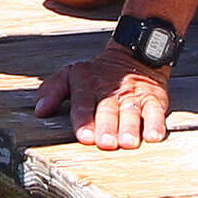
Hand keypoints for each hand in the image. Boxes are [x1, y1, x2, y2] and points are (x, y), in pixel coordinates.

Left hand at [35, 44, 171, 149]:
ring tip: (128, 143)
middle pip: (108, 110)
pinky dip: (156, 123)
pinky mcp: (154, 97)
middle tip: (105, 143)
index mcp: (86, 83)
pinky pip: (156, 110)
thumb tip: (40, 111)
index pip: (83, 102)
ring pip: (131, 112)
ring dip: (130, 127)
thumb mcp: (70, 75)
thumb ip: (52, 91)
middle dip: (106, 126)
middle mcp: (111, 89)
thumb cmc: (96, 74)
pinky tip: (154, 136)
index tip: (84, 136)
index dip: (84, 119)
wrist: (135, 54)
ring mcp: (134, 94)